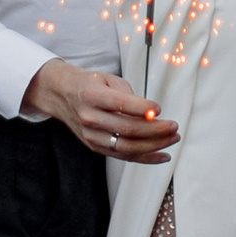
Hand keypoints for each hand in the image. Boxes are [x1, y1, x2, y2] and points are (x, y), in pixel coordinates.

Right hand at [25, 60, 177, 158]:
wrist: (62, 95)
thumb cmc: (89, 85)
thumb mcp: (108, 79)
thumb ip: (129, 94)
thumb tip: (150, 113)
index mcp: (92, 96)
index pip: (122, 105)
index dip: (143, 109)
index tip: (159, 109)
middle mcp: (90, 118)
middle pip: (128, 129)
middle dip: (156, 130)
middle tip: (173, 127)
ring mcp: (92, 136)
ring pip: (127, 147)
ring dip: (154, 145)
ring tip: (172, 139)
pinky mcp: (95, 147)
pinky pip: (123, 156)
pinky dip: (145, 158)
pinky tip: (162, 155)